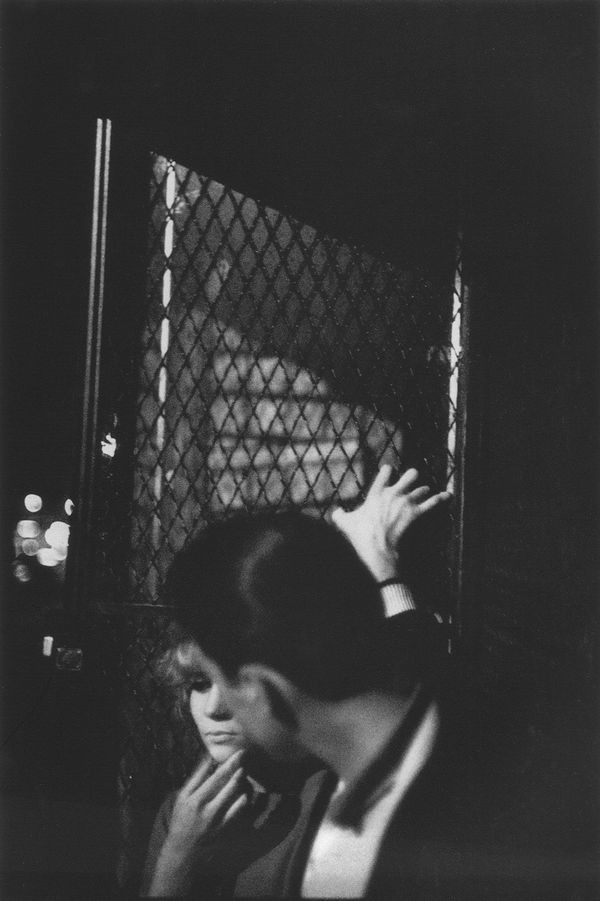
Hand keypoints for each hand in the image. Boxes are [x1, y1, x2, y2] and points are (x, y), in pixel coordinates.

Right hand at [167, 749, 247, 851]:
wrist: (183, 849)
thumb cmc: (182, 818)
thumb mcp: (183, 796)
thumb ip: (197, 777)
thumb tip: (209, 757)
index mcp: (196, 799)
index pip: (217, 777)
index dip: (231, 763)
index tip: (240, 753)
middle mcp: (208, 810)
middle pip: (230, 786)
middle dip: (241, 770)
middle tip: (246, 759)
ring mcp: (218, 821)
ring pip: (238, 798)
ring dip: (244, 784)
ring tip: (246, 774)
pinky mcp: (225, 830)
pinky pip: (240, 813)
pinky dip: (245, 800)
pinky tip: (246, 792)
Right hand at [331, 465, 451, 580]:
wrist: (377, 549)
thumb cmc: (361, 536)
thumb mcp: (345, 524)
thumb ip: (340, 515)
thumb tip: (335, 513)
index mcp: (377, 493)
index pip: (385, 474)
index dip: (388, 471)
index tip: (389, 470)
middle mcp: (394, 493)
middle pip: (410, 475)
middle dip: (412, 477)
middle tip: (412, 479)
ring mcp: (407, 503)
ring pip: (422, 489)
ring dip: (423, 492)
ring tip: (425, 493)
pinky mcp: (418, 514)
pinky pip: (434, 503)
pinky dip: (442, 499)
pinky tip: (448, 495)